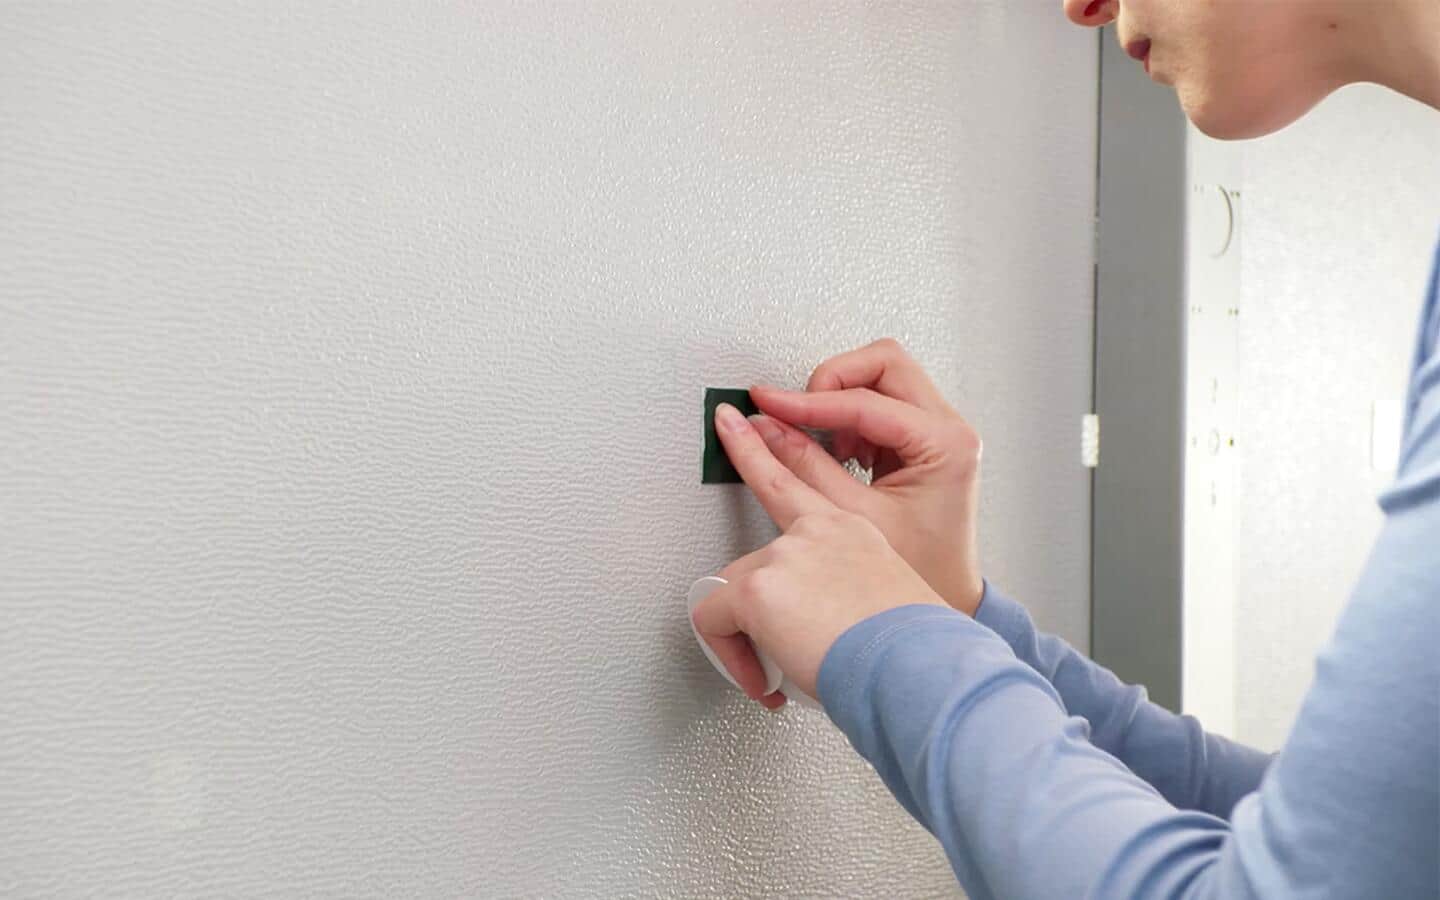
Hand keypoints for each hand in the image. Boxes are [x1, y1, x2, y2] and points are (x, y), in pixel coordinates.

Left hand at [692, 402, 945, 704]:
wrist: (918, 669)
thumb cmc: (914, 651)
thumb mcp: (886, 604)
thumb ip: (847, 596)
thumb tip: (824, 625)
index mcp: (853, 529)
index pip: (794, 478)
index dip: (759, 449)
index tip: (738, 425)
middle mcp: (820, 532)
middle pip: (754, 556)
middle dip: (755, 606)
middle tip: (769, 644)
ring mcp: (787, 554)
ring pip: (735, 593)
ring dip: (749, 636)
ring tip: (777, 671)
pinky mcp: (759, 588)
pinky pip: (714, 621)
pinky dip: (730, 654)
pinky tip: (760, 677)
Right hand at [745, 339, 984, 615]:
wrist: (945, 600)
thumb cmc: (918, 572)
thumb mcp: (850, 517)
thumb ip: (802, 466)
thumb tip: (765, 427)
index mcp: (945, 445)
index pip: (865, 401)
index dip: (806, 401)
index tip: (767, 403)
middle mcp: (949, 429)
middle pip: (883, 363)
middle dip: (832, 381)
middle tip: (797, 410)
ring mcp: (938, 431)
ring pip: (880, 377)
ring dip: (841, 400)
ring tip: (825, 444)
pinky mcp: (921, 440)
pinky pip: (879, 403)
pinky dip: (849, 418)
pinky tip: (839, 453)